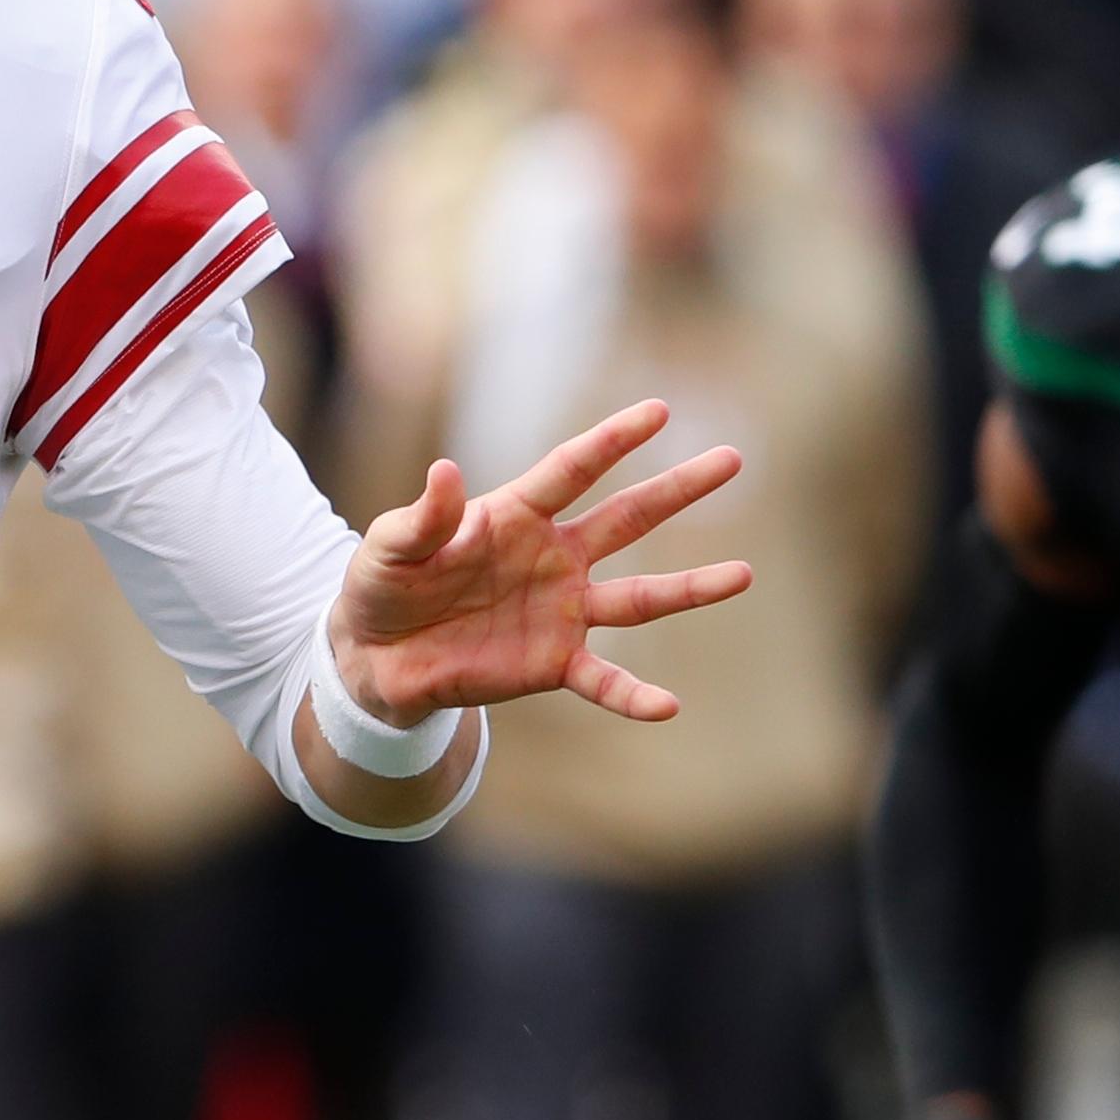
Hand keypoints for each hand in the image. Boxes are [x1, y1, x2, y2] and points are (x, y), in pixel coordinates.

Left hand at [332, 399, 749, 725]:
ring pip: (639, 596)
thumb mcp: (388, 546)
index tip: (659, 411)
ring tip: (744, 575)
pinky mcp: (553, 663)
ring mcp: (561, 611)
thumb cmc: (383, 586)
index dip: (613, 440)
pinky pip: (603, 681)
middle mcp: (553, 558)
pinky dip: (634, 696)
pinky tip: (668, 707)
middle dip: (678, 490)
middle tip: (732, 460)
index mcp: (515, 516)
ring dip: (690, 588)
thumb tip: (446, 473)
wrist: (375, 657)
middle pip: (627, 518)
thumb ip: (422, 517)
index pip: (572, 469)